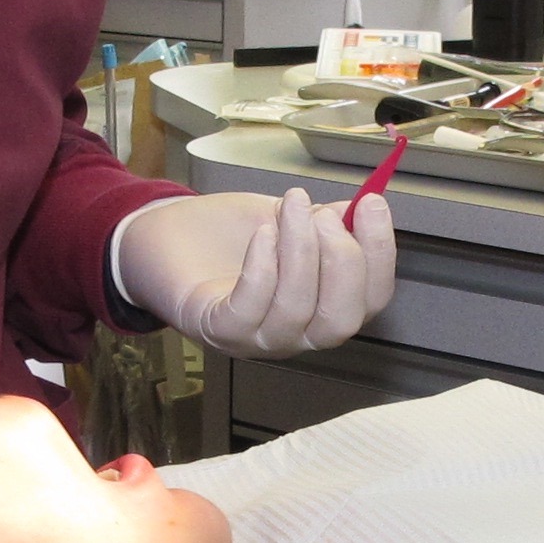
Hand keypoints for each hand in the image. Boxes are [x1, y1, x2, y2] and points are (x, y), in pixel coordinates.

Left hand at [115, 188, 396, 356]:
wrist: (163, 238)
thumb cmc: (230, 235)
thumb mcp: (287, 219)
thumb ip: (324, 219)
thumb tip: (357, 209)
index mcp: (322, 307)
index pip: (371, 300)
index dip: (380, 255)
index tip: (373, 203)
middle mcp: (295, 335)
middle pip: (340, 322)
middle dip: (342, 263)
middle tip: (323, 214)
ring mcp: (255, 339)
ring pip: (296, 312)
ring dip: (299, 252)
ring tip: (289, 206)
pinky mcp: (216, 329)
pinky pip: (250, 309)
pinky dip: (263, 268)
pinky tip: (262, 233)